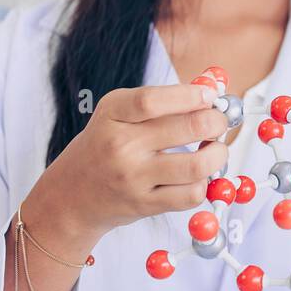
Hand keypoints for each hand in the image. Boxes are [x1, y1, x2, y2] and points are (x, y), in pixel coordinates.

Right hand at [28, 83, 229, 247]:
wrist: (71, 195)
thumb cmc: (106, 146)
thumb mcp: (119, 113)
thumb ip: (163, 99)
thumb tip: (213, 87)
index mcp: (113, 113)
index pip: (154, 100)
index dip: (191, 95)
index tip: (211, 97)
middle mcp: (120, 145)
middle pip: (188, 127)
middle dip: (217, 122)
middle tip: (219, 122)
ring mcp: (133, 177)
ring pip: (197, 165)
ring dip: (218, 154)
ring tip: (215, 149)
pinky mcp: (145, 204)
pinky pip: (191, 194)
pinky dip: (204, 182)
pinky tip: (197, 175)